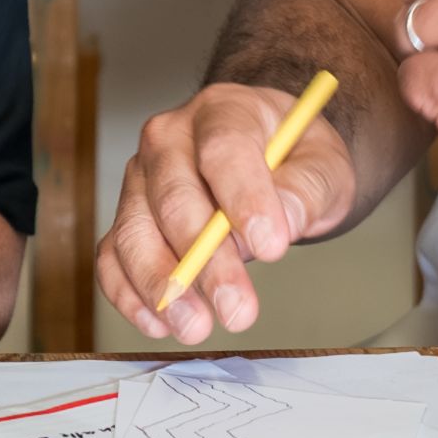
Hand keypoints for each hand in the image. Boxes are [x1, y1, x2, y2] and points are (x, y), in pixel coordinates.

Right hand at [101, 80, 355, 346]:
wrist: (269, 159)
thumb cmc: (293, 158)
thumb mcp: (324, 165)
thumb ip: (307, 189)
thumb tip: (281, 220)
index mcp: (222, 110)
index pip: (223, 149)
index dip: (244, 198)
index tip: (272, 247)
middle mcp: (168, 139)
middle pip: (173, 198)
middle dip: (205, 262)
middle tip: (237, 309)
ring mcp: (140, 180)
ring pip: (134, 232)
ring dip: (161, 285)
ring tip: (196, 327)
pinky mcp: (128, 219)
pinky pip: (113, 257)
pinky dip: (129, 294)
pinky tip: (160, 323)